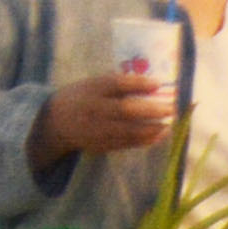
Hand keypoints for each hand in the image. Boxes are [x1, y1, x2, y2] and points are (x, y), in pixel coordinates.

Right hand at [36, 59, 176, 164]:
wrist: (56, 122)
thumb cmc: (81, 97)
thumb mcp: (92, 84)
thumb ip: (117, 84)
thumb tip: (152, 84)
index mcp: (91, 89)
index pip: (116, 84)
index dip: (138, 84)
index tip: (158, 84)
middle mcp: (94, 109)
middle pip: (126, 110)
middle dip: (152, 109)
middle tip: (171, 108)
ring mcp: (98, 129)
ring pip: (130, 130)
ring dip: (153, 127)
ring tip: (170, 124)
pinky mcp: (103, 144)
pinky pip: (129, 143)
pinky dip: (147, 139)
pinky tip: (159, 134)